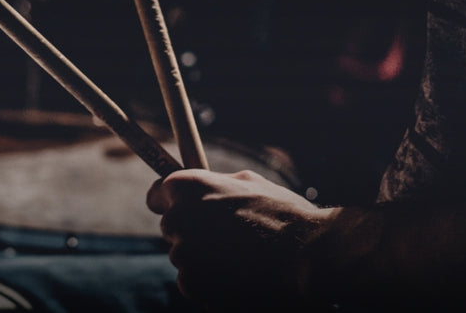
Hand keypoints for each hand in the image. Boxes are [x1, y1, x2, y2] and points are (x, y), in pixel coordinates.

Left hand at [146, 169, 335, 307]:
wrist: (308, 254)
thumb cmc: (284, 215)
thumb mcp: (250, 182)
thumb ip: (216, 183)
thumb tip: (204, 181)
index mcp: (187, 186)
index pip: (157, 195)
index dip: (169, 203)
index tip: (182, 211)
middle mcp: (177, 218)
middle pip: (172, 229)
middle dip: (192, 233)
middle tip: (226, 239)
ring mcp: (182, 252)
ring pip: (183, 257)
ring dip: (203, 259)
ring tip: (240, 258)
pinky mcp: (191, 282)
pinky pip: (192, 282)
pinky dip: (209, 283)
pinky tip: (238, 277)